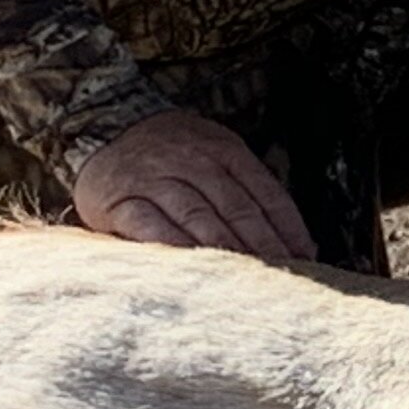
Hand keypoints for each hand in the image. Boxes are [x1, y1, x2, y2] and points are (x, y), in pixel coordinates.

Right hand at [71, 108, 314, 259]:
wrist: (102, 129)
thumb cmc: (171, 154)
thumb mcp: (213, 154)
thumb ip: (246, 188)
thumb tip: (291, 237)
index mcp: (224, 150)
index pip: (266, 192)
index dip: (288, 227)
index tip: (306, 256)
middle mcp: (192, 161)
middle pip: (237, 207)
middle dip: (264, 245)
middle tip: (282, 275)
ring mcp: (155, 179)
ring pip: (198, 216)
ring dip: (226, 249)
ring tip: (247, 279)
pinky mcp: (120, 200)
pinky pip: (150, 226)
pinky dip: (175, 247)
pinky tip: (193, 268)